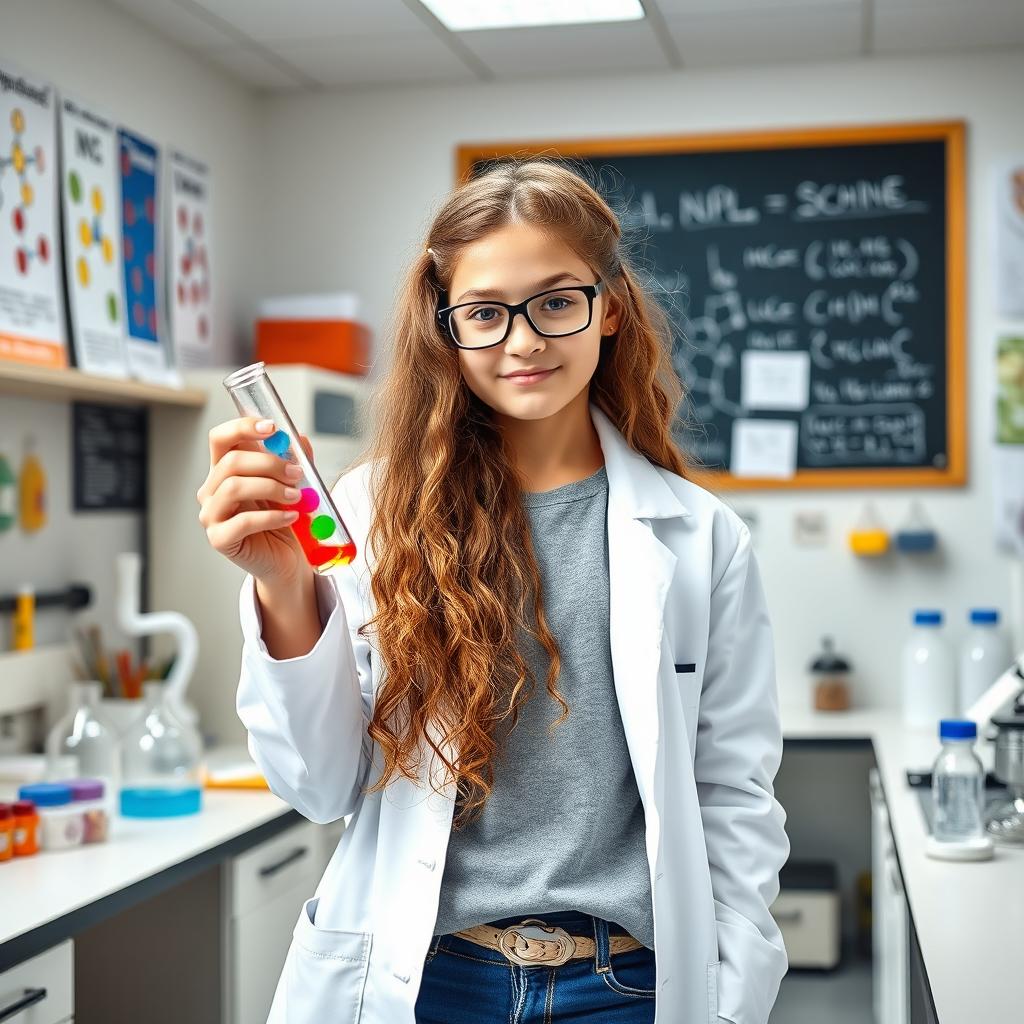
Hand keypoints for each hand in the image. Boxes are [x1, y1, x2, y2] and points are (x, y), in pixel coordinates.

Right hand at [197, 416, 315, 589]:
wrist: (287, 559)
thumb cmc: (285, 520)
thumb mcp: (293, 485)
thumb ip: (295, 461)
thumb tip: (300, 438)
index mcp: (226, 470)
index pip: (221, 439)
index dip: (243, 427)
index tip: (272, 428)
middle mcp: (212, 490)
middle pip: (231, 462)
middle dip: (269, 463)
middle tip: (297, 474)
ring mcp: (212, 515)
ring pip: (233, 487)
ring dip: (271, 488)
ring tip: (296, 498)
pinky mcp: (220, 539)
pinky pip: (242, 522)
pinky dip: (272, 517)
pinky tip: (290, 517)